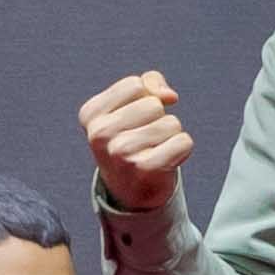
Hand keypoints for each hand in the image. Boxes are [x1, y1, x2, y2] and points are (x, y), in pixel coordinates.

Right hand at [81, 71, 196, 225]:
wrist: (131, 191)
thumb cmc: (133, 140)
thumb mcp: (131, 106)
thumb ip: (149, 84)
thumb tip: (169, 96)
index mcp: (91, 114)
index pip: (135, 85)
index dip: (145, 98)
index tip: (135, 120)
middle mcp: (100, 133)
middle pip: (154, 104)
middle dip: (158, 118)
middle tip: (145, 140)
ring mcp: (121, 152)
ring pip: (171, 123)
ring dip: (170, 136)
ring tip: (153, 151)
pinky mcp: (145, 168)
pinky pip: (183, 141)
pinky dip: (182, 149)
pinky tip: (165, 162)